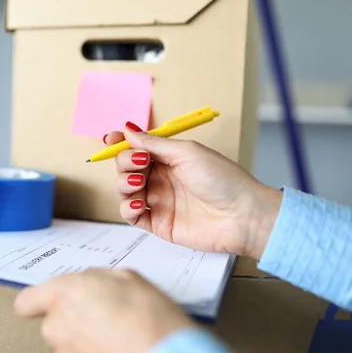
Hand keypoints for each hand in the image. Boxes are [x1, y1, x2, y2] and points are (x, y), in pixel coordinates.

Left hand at [14, 268, 194, 352]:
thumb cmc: (150, 318)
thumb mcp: (127, 278)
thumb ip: (97, 278)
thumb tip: (90, 283)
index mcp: (64, 292)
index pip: (27, 300)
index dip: (37, 302)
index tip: (45, 305)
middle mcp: (56, 323)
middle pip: (52, 320)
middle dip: (72, 318)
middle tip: (103, 317)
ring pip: (63, 344)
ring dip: (79, 341)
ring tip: (111, 338)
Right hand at [106, 122, 282, 260]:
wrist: (242, 215)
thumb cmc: (223, 180)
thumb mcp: (186, 152)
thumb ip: (153, 143)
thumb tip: (128, 129)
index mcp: (169, 157)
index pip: (136, 148)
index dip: (121, 143)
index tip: (110, 138)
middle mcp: (161, 177)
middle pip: (126, 167)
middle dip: (125, 162)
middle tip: (140, 163)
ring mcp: (158, 200)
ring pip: (124, 190)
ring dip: (123, 183)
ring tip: (138, 184)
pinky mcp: (157, 222)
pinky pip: (130, 214)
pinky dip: (128, 208)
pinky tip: (139, 203)